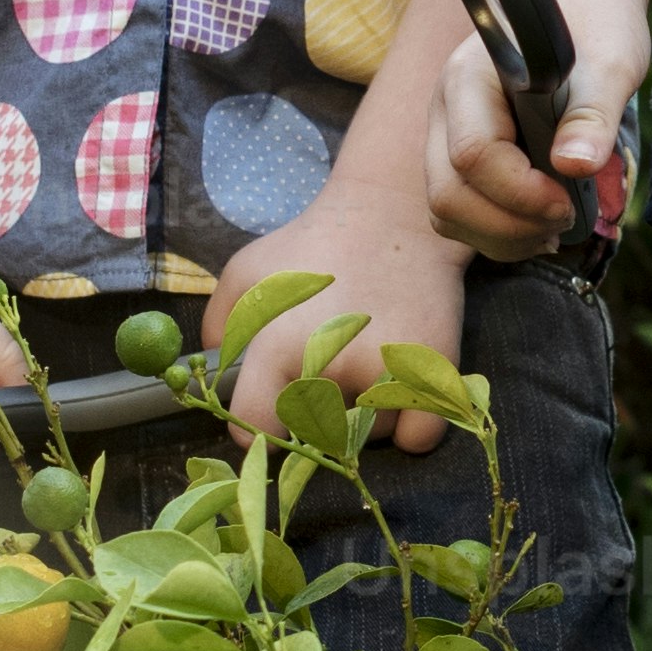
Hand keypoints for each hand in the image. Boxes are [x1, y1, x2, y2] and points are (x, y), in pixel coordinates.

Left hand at [218, 176, 466, 457]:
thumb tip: (219, 379)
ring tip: (369, 358)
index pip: (255, 424)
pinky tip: (401, 386)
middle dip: (319, 415)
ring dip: (366, 414)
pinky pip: (418, 438)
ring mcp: (385, 370)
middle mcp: (331, 363)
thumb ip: (221, 328)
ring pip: (369, 434)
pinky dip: (411, 423)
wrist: (393, 212)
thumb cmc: (313, 245)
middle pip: (316, 434)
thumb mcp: (247, 270)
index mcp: (280, 343)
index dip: (259, 426)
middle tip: (329, 373)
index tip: (271, 414)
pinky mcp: (432, 371)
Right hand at [425, 0, 642, 262]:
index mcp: (471, 78)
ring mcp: (449, 131)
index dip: (522, 194)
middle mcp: (447, 108)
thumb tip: (575, 167)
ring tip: (556, 228)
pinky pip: (461, 207)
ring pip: (447, 211)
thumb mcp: (611, 61)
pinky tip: (541, 221)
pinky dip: (497, 228)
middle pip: (447, 196)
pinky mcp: (463, 150)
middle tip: (566, 221)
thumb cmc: (595, 19)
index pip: (473, 157)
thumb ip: (593, 113)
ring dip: (501, 235)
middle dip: (509, 226)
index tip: (571, 200)